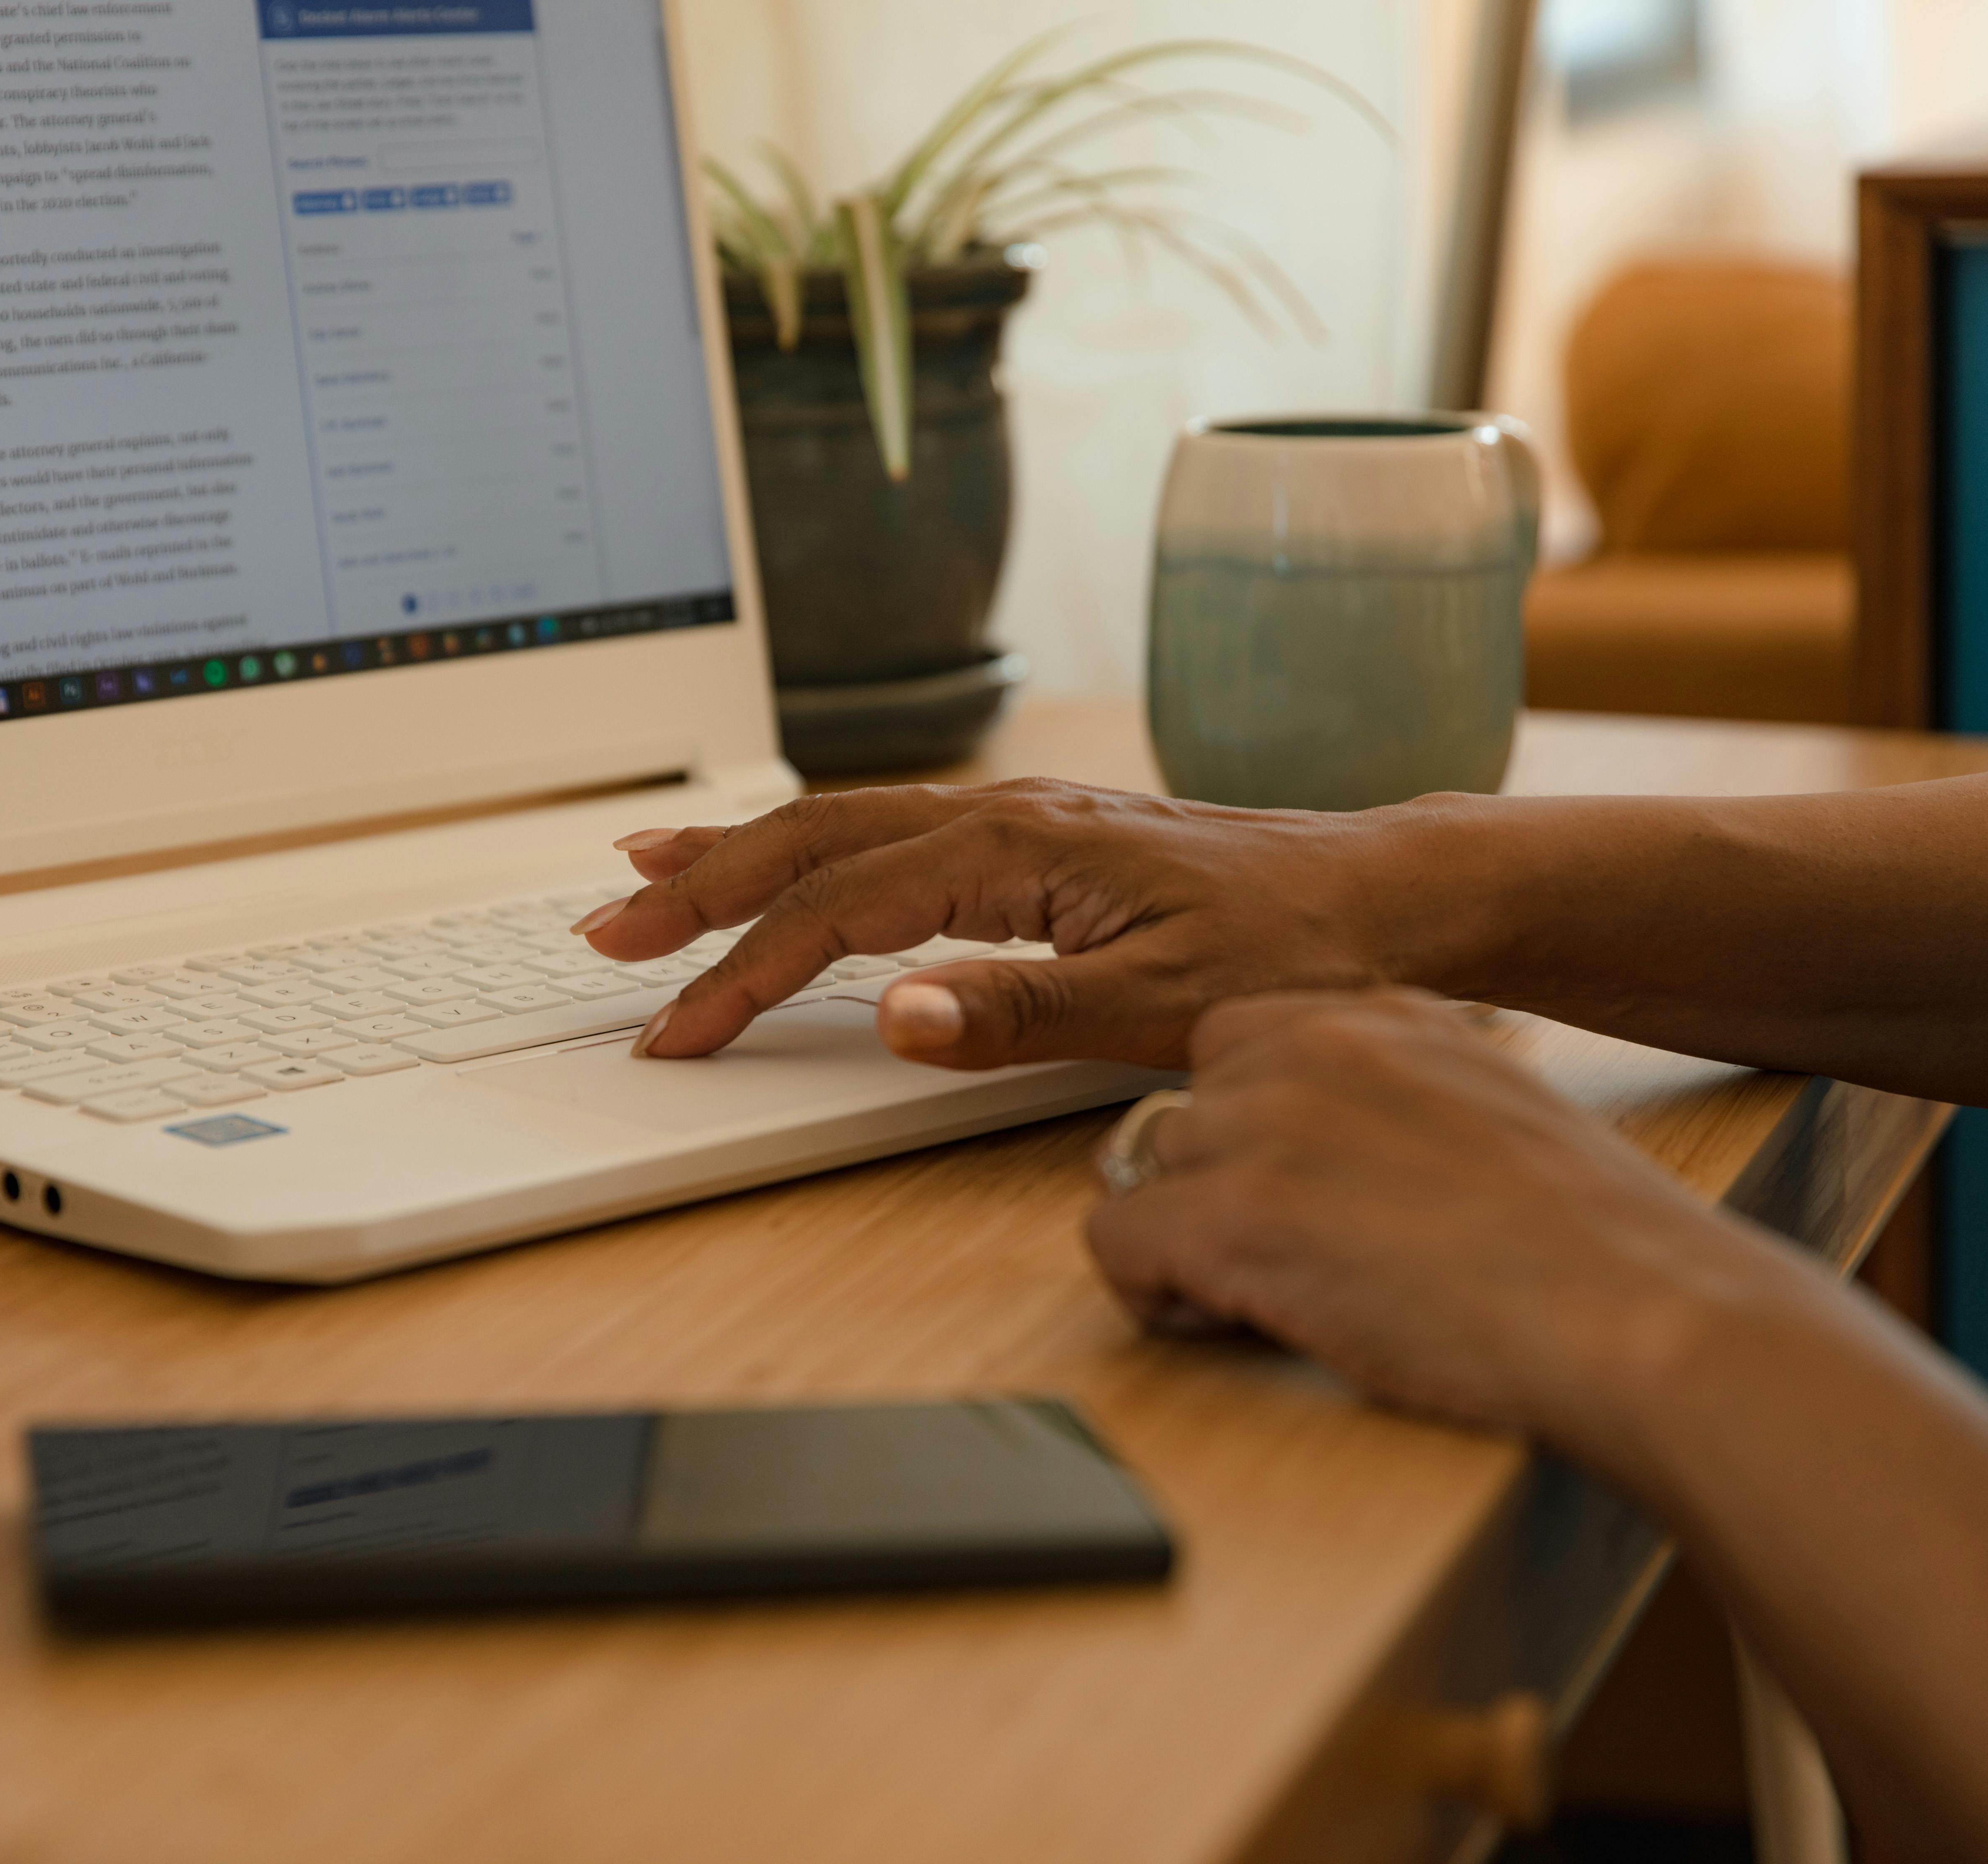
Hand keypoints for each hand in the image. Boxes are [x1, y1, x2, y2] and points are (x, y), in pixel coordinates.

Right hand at [580, 780, 1443, 1064]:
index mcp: (1016, 848)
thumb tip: (891, 1015)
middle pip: (813, 842)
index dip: (744, 972)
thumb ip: (1019, 1012)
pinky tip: (783, 855)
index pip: (838, 912)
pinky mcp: (1030, 834)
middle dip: (701, 891)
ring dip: (739, 852)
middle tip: (608, 935)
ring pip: (841, 823)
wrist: (1379, 894)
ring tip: (646, 872)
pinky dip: (810, 844)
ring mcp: (1014, 816)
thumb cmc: (1288, 952)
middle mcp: (1002, 813)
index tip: (676, 1028)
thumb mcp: (1161, 1003)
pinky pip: (887, 828)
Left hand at [1086, 990, 1761, 1454]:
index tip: (1291, 1189)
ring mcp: (1264, 1128)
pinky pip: (1114, 1241)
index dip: (1245, 1127)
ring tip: (1266, 1298)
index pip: (1236, 1043)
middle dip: (1212, 1185)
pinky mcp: (1233, 1218)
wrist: (1640, 1308)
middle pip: (1184, 1110)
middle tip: (1282, 1256)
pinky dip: (1152, 1292)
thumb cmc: (1592, 1246)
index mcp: (1382, 1016)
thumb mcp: (1492, 1116)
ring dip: (1184, 1238)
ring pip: (1142, 1171)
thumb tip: (1343, 1157)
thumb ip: (1401, 1106)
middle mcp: (1309, 1049)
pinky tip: (1230, 1322)